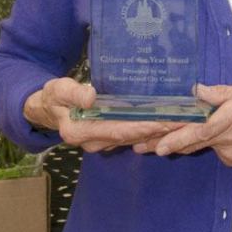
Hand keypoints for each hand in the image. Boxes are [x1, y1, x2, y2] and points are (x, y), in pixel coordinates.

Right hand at [23, 77, 182, 152]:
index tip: (163, 121)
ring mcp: (101, 142)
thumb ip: (73, 93)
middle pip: (130, 137)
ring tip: (181, 122)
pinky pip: (131, 135)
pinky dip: (149, 130)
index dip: (141, 127)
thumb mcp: (58, 90)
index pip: (117, 130)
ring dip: (157, 132)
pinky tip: (167, 122)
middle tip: (183, 122)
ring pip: (134, 138)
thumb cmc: (53, 96)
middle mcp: (93, 141)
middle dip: (157, 131)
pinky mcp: (108, 137)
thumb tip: (91, 97)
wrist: (48, 109)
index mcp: (80, 131)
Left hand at [145, 81, 231, 177]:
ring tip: (149, 144)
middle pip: (190, 142)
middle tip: (138, 145)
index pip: (201, 131)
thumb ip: (223, 93)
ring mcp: (228, 153)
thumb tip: (197, 90)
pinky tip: (190, 137)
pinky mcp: (230, 160)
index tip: (159, 147)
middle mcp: (227, 140)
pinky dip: (199, 142)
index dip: (178, 140)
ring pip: (198, 145)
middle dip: (163, 143)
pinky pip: (210, 148)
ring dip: (176, 144)